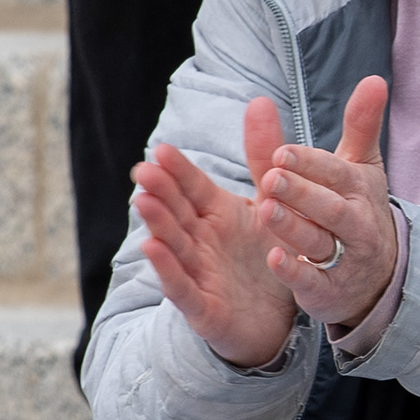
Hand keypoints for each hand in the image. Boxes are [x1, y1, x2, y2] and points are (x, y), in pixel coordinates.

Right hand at [131, 139, 300, 371]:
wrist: (276, 321)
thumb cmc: (265, 255)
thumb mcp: (270, 202)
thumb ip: (264, 155)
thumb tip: (260, 99)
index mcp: (216, 213)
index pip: (193, 187)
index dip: (178, 171)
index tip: (161, 150)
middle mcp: (201, 240)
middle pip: (177, 213)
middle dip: (161, 193)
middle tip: (143, 170)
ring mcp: (198, 273)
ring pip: (173, 246)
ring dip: (158, 226)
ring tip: (143, 203)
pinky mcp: (203, 308)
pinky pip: (183, 287)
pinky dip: (168, 270)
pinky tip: (152, 249)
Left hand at [245, 75, 400, 338]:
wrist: (382, 275)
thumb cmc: (359, 209)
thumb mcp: (361, 167)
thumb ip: (361, 125)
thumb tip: (375, 78)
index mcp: (358, 189)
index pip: (336, 172)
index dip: (311, 163)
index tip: (282, 152)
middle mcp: (356, 223)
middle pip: (330, 207)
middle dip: (302, 192)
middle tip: (271, 176)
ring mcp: (344, 259)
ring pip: (320, 242)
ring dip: (293, 227)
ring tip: (265, 209)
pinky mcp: (330, 290)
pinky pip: (315, 282)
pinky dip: (296, 272)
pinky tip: (274, 259)